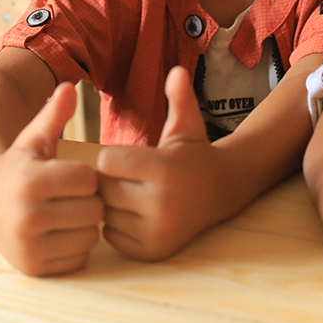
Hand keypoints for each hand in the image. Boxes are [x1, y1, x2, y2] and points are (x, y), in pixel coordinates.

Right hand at [0, 83, 102, 275]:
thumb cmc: (18, 165)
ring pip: (90, 236)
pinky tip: (58, 233)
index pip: (89, 180)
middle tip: (69, 196)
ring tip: (65, 213)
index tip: (69, 174)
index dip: (84, 176)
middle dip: (87, 200)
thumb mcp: (33, 138)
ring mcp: (29, 246)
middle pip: (93, 210)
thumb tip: (69, 87)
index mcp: (30, 182)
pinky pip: (79, 258)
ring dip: (84, 224)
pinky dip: (75, 247)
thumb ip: (53, 114)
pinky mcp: (33, 268)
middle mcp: (27, 217)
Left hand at [97, 65, 218, 260]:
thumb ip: (178, 98)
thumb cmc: (193, 153)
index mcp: (164, 170)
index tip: (127, 157)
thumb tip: (178, 70)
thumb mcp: (186, 124)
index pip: (106, 161)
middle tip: (127, 177)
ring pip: (106, 214)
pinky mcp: (152, 251)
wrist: (219, 192)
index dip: (112, 157)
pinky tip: (135, 213)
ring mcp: (157, 232)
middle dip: (109, 180)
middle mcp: (161, 204)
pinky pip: (112, 236)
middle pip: (104, 189)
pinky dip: (117, 225)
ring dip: (111, 204)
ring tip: (131, 194)